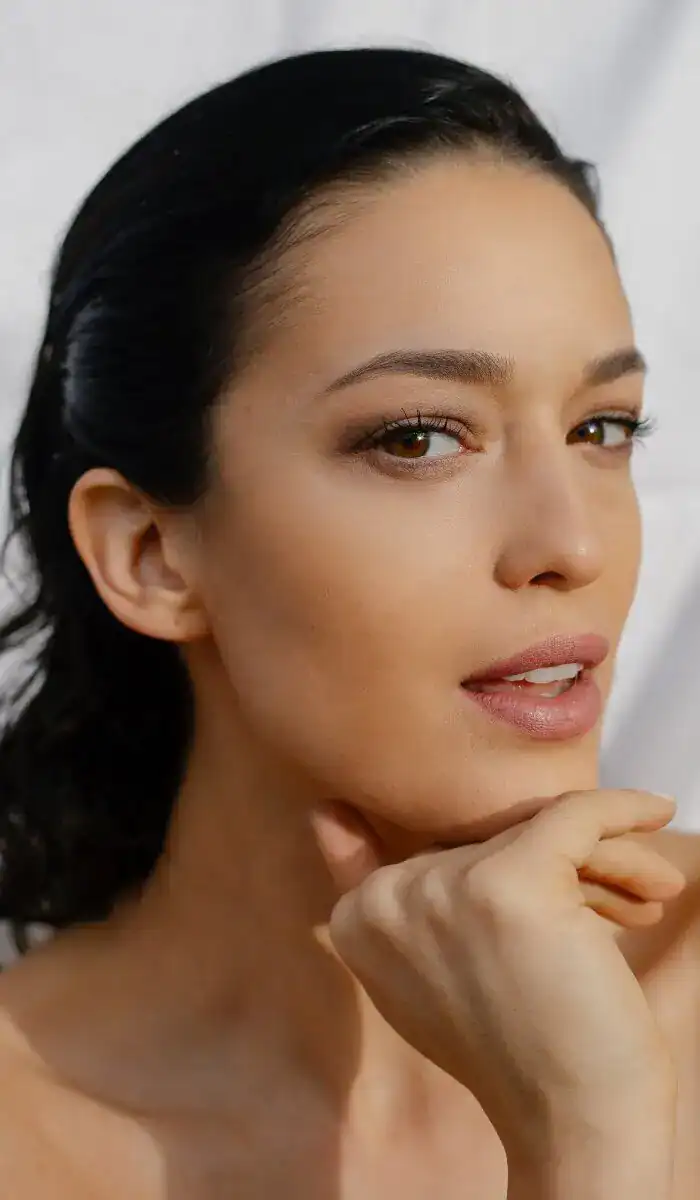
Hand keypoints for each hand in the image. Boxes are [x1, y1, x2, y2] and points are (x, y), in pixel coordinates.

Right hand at [311, 790, 682, 1158]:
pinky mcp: (509, 883)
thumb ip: (379, 894)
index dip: (506, 873)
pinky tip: (655, 810)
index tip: (565, 900)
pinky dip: (623, 809)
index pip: (442, 849)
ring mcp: (444, 889)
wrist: (573, 1124)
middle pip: (492, 838)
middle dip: (564, 869)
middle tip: (627, 905)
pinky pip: (577, 815)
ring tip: (646, 898)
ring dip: (604, 863)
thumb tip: (324, 811)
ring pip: (540, 831)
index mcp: (356, 918)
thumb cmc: (516, 1050)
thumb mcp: (424, 972)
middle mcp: (388, 898)